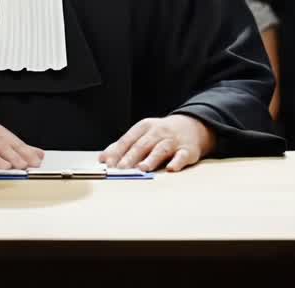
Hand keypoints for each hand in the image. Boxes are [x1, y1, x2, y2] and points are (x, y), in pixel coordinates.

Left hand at [100, 114, 214, 171]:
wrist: (191, 126)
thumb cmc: (161, 134)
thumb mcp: (142, 135)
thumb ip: (123, 146)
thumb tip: (103, 158)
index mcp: (144, 128)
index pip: (128, 140)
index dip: (117, 152)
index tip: (108, 163)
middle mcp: (158, 132)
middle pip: (142, 144)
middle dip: (131, 157)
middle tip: (121, 168)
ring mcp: (173, 141)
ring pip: (160, 149)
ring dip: (151, 159)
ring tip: (142, 169)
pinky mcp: (187, 150)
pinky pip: (182, 156)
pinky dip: (177, 162)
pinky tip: (171, 168)